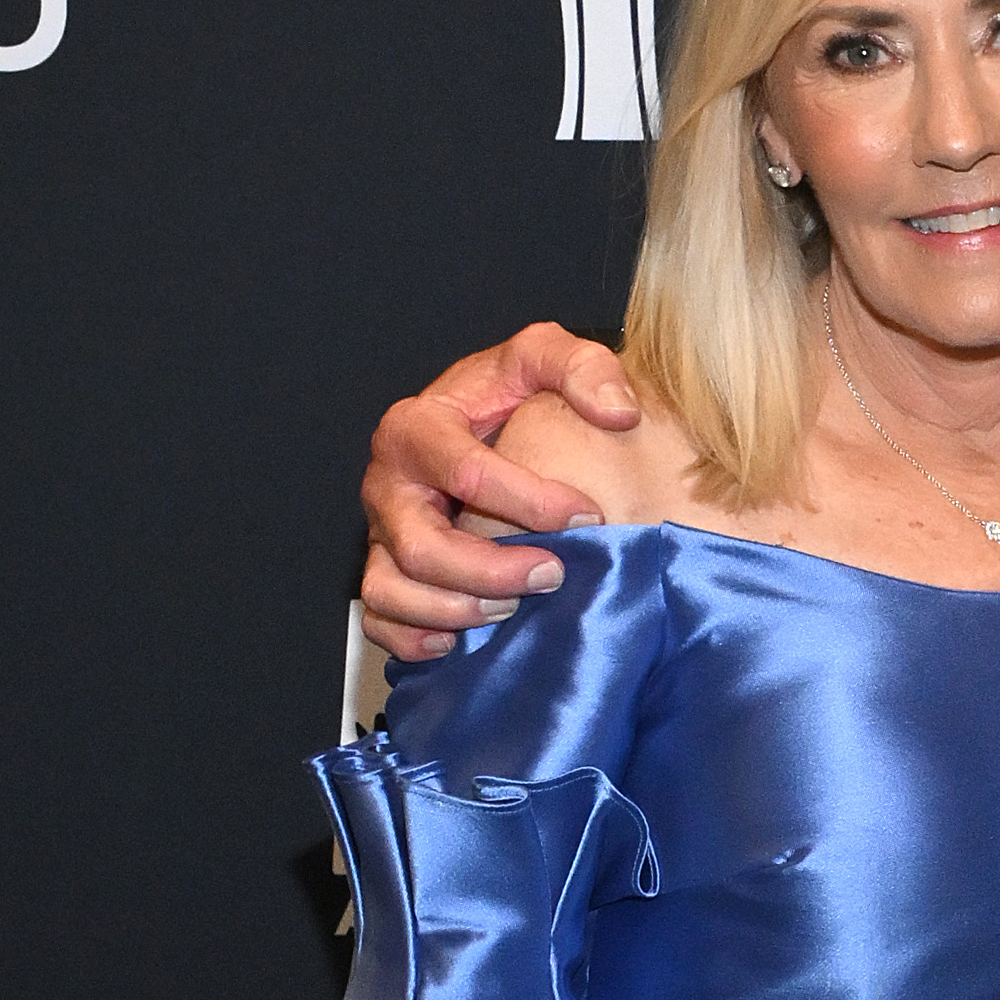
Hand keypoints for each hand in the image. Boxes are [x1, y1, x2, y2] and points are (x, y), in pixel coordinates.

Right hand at [359, 326, 639, 660]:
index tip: (589, 517)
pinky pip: (381, 620)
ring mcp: (380, 532)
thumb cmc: (507, 394)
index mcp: (416, 427)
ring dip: (456, 611)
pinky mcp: (383, 570)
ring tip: (515, 608)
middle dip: (491, 570)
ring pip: (391, 590)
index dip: (530, 501)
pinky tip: (462, 642)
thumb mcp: (542, 358)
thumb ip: (581, 367)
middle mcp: (387, 484)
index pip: (464, 470)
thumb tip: (619, 410)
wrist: (476, 423)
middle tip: (554, 574)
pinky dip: (415, 638)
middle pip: (420, 545)